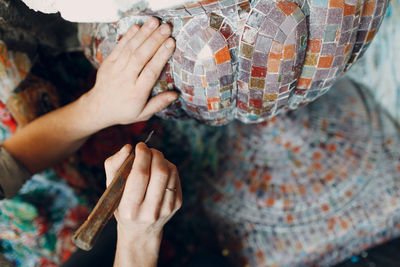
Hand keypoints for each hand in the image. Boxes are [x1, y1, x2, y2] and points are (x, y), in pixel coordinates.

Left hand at [85, 17, 177, 127]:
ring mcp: (115, 69)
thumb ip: (159, 103)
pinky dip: (128, 36)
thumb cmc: (124, 111)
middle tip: (166, 28)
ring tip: (155, 22)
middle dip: (154, 40)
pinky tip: (138, 27)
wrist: (98, 108)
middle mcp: (125, 79)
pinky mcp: (108, 62)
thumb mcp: (143, 114)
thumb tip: (175, 94)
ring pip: (130, 49)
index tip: (171, 43)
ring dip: (143, 34)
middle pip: (141, 57)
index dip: (161, 56)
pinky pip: (119, 47)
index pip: (150, 72)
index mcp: (136, 93)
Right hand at [104, 143, 181, 266]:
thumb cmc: (121, 203)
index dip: (142, 155)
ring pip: (171, 172)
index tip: (139, 146)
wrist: (140, 231)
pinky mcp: (176, 205)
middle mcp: (149, 211)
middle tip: (148, 150)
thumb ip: (114, 164)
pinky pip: (176, 177)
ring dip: (162, 159)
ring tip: (152, 159)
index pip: (140, 174)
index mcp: (129, 208)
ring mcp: (166, 209)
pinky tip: (159, 170)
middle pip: (160, 172)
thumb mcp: (111, 187)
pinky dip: (168, 167)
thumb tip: (128, 147)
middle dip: (154, 154)